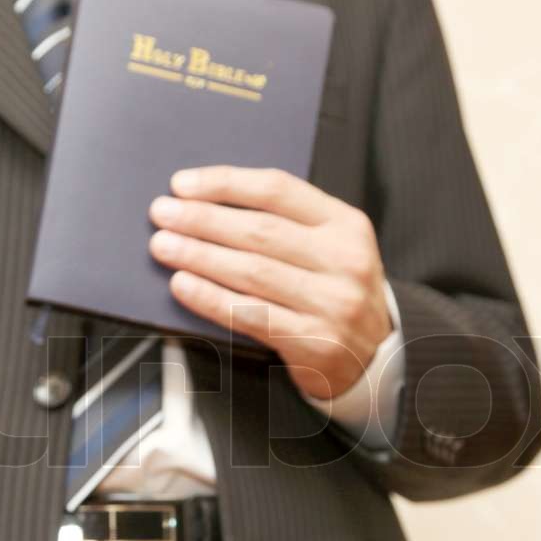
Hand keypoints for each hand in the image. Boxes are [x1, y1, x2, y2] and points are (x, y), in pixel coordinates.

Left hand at [148, 166, 392, 400]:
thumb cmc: (338, 293)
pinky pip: (250, 315)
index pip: (277, 190)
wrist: (377, 356)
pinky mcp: (313, 341)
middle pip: (259, 231)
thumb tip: (207, 205)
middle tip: (163, 214)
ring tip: (163, 245)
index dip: (225, 184)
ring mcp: (331, 303)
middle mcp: (343, 260)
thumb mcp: (332, 246)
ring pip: (251, 271)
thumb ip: (286, 224)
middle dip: (202, 219)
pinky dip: (210, 298)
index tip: (183, 185)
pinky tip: (182, 285)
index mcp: (346, 224)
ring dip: (198, 255)